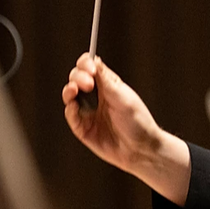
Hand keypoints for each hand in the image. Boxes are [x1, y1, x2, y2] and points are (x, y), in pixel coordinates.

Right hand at [61, 54, 190, 203]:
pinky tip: (74, 107)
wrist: (141, 150)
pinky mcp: (83, 128)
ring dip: (69, 90)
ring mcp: (88, 112)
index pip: (90, 68)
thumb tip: (94, 58)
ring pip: (70, 95)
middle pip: (77, 78)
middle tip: (88, 83)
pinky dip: (70, 109)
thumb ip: (106, 79)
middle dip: (78, 76)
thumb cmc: (137, 122)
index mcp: (108, 86)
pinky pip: (71, 116)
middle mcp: (96, 97)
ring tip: (74, 89)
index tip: (89, 67)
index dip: (86, 64)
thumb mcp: (122, 97)